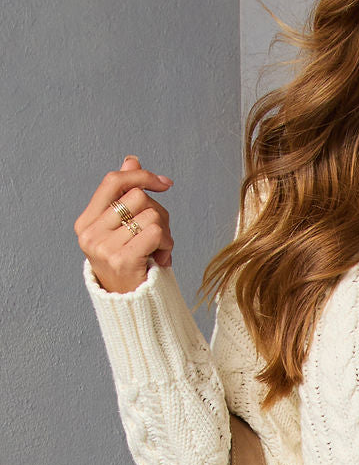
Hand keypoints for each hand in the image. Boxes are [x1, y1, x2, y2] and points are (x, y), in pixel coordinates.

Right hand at [74, 154, 173, 292]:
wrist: (132, 305)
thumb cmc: (131, 263)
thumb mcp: (125, 229)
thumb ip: (125, 196)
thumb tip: (130, 159)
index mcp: (86, 221)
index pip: (113, 181)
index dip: (140, 175)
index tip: (165, 184)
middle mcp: (89, 233)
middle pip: (138, 196)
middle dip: (159, 213)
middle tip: (159, 236)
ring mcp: (103, 247)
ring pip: (150, 215)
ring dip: (165, 232)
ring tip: (157, 250)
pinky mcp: (121, 260)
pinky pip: (155, 232)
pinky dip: (167, 244)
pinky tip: (160, 258)